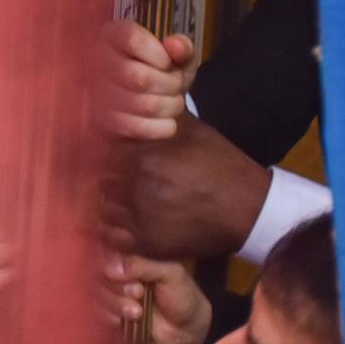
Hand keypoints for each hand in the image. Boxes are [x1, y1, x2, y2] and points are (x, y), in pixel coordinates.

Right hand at [97, 19, 192, 139]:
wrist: (146, 102)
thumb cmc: (161, 72)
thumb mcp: (177, 55)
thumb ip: (182, 47)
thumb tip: (176, 46)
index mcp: (112, 36)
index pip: (132, 40)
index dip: (159, 55)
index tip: (167, 63)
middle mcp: (97, 62)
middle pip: (141, 78)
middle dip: (171, 84)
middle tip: (177, 85)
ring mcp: (97, 95)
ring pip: (145, 106)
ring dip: (171, 106)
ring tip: (174, 102)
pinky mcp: (103, 124)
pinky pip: (139, 128)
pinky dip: (164, 127)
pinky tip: (166, 120)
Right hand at [101, 251, 210, 343]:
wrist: (186, 329)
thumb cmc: (182, 294)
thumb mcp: (170, 273)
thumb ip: (144, 265)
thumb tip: (113, 268)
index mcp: (134, 259)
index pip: (111, 252)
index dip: (114, 263)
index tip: (125, 273)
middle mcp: (121, 275)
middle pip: (102, 275)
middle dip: (118, 286)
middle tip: (138, 292)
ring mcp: (115, 295)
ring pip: (100, 295)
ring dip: (117, 304)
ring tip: (138, 312)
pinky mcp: (112, 315)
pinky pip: (100, 314)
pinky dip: (112, 317)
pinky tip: (130, 319)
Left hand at [107, 112, 270, 262]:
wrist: (247, 208)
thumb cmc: (218, 163)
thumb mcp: (190, 128)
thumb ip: (156, 115)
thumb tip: (130, 99)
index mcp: (142, 155)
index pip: (97, 149)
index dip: (97, 148)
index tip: (101, 148)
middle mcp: (135, 186)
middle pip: (98, 179)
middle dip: (102, 175)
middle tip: (112, 174)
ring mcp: (138, 218)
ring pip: (103, 207)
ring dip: (109, 201)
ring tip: (123, 197)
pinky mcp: (146, 244)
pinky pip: (113, 236)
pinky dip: (116, 228)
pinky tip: (128, 219)